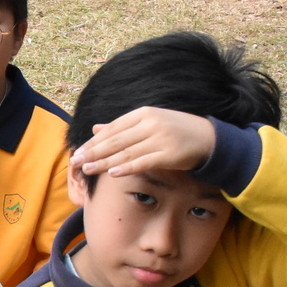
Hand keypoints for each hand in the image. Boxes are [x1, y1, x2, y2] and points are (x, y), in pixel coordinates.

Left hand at [70, 107, 215, 179]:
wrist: (209, 139)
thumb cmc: (176, 130)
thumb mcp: (149, 122)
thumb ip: (122, 126)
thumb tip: (95, 128)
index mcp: (144, 113)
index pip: (113, 128)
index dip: (94, 141)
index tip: (79, 151)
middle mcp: (151, 123)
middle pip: (116, 140)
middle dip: (94, 151)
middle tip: (76, 161)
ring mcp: (161, 138)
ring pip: (126, 152)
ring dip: (105, 162)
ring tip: (88, 169)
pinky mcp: (170, 154)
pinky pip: (144, 162)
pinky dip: (127, 167)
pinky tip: (113, 174)